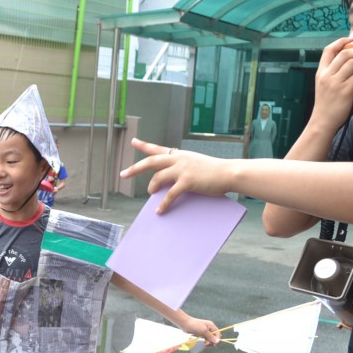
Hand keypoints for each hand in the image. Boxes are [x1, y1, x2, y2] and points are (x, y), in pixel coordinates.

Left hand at [119, 139, 233, 212]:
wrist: (229, 173)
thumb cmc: (216, 171)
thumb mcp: (196, 165)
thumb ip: (182, 169)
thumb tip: (169, 181)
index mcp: (180, 155)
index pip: (158, 149)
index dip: (144, 145)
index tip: (133, 142)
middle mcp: (179, 159)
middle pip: (151, 161)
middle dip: (135, 169)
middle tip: (123, 174)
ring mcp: (182, 169)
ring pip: (158, 177)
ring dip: (152, 187)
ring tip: (151, 194)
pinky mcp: (187, 181)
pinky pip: (170, 194)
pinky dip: (164, 204)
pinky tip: (160, 211)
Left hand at [177, 314, 219, 345]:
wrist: (185, 324)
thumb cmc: (195, 326)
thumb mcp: (204, 331)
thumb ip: (211, 336)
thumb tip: (218, 341)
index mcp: (211, 326)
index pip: (218, 333)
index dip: (217, 339)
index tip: (214, 345)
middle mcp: (209, 328)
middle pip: (214, 337)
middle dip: (212, 341)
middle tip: (206, 344)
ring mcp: (205, 331)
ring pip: (210, 339)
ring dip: (208, 342)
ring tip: (204, 344)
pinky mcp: (201, 334)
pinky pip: (206, 339)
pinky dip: (205, 342)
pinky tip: (203, 343)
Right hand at [312, 35, 352, 128]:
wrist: (323, 121)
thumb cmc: (327, 103)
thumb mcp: (325, 85)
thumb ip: (333, 72)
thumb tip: (349, 60)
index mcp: (321, 72)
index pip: (329, 49)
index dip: (342, 42)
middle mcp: (326, 75)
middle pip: (345, 53)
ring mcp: (334, 83)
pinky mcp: (344, 91)